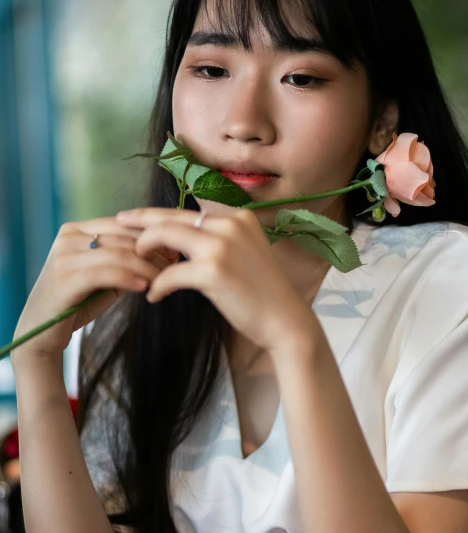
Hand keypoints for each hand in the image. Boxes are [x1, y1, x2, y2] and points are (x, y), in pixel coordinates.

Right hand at [11, 216, 173, 363]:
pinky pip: (105, 273)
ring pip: (118, 254)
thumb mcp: (105, 275)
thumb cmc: (78, 301)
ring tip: (163, 280)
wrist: (42, 330)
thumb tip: (169, 252)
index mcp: (77, 230)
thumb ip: (128, 261)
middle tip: (175, 267)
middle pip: (123, 238)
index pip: (122, 225)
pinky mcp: (64, 279)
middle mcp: (68, 237)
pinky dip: (129, 279)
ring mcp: (64, 256)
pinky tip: (145, 287)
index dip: (152, 235)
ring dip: (146, 268)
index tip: (175, 250)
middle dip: (153, 252)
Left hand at [116, 207, 315, 353]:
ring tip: (135, 265)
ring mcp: (221, 245)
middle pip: (171, 216)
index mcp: (237, 217)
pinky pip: (170, 273)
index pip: (188, 211)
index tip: (136, 218)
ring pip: (165, 236)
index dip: (159, 215)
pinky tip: (154, 296)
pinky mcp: (212, 271)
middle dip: (140, 220)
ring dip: (144, 250)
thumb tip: (185, 242)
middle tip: (117, 224)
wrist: (286, 320)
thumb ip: (220, 241)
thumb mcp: (246, 254)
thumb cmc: (265, 294)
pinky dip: (158, 285)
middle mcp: (229, 224)